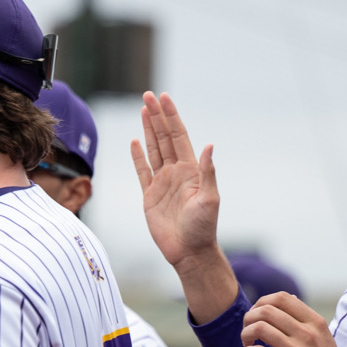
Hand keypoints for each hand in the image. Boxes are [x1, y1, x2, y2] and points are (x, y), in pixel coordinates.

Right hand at [129, 92, 236, 323]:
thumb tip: (209, 146)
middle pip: (164, 137)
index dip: (172, 117)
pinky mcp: (149, 195)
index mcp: (191, 170)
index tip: (164, 98)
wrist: (189, 250)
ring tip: (143, 110)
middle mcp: (176, 172)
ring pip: (153, 149)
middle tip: (148, 95)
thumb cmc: (203, 227)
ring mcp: (162, 182)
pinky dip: (138, 156)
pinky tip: (136, 141)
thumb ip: (207, 172)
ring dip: (148, 130)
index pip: (179, 136)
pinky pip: (142, 171)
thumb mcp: (210, 198)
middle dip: (157, 116)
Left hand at [239, 292, 346, 346]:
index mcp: (315, 322)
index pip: (282, 298)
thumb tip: (291, 297)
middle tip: (247, 331)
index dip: (262, 302)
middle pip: (266, 310)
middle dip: (249, 318)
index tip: (256, 315)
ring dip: (245, 334)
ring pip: (259, 328)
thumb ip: (306, 319)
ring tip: (246, 344)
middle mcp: (307, 333)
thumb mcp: (323, 338)